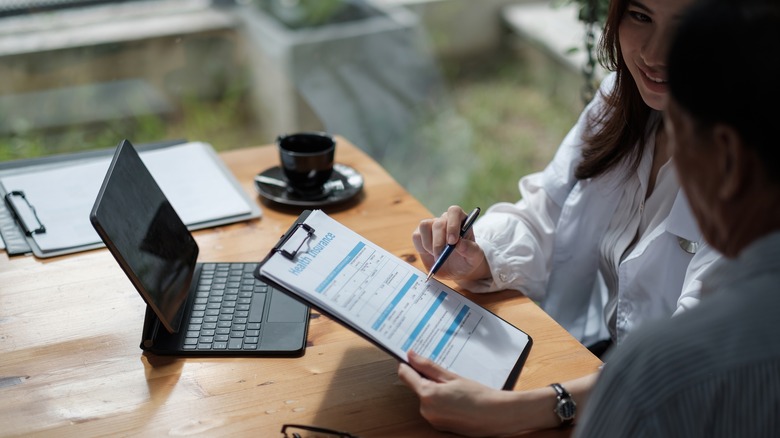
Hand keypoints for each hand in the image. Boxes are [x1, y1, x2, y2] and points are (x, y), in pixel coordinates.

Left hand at [397, 351, 520, 436]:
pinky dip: (440, 401)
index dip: (407, 363)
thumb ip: (428, 366)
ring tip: (455, 387)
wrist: (497, 416)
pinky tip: (456, 398)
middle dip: (427, 378)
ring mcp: (432, 420)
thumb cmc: (478, 396)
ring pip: (426, 397)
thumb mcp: (452, 377)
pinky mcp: (439, 426)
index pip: (405, 374)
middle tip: (445, 373)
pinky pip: (433, 408)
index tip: (411, 356)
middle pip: (416, 386)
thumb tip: (411, 356)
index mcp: (428, 395)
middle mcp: (426, 410)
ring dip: (434, 390)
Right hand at [412, 205, 488, 280]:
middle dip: (439, 241)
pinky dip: (421, 247)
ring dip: (429, 244)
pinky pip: (416, 236)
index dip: (452, 225)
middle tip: (441, 256)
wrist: (458, 271)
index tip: (453, 242)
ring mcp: (432, 226)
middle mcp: (446, 220)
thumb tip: (460, 244)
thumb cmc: (468, 260)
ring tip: (437, 256)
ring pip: (424, 226)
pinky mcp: (421, 235)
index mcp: (461, 220)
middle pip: (438, 223)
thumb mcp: (475, 257)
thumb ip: (471, 250)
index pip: (454, 211)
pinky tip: (430, 254)